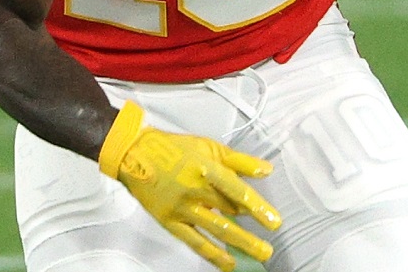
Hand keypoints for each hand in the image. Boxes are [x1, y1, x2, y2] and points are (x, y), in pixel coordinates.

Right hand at [98, 100, 280, 270]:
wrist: (133, 154)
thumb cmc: (171, 148)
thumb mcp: (209, 146)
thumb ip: (239, 160)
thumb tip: (265, 169)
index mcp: (205, 168)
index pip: (236, 191)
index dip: (257, 208)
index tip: (273, 221)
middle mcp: (194, 189)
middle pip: (228, 214)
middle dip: (250, 233)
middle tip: (268, 247)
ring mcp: (181, 207)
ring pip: (215, 230)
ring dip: (238, 245)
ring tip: (257, 254)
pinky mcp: (170, 221)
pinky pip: (194, 241)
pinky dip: (212, 254)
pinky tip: (227, 262)